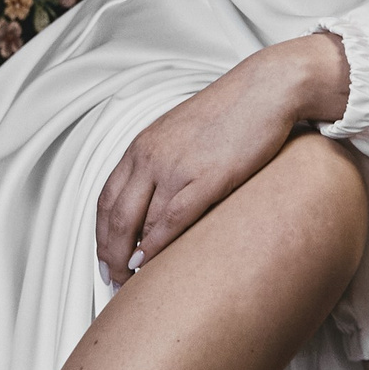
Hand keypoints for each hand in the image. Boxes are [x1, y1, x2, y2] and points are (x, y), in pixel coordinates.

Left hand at [95, 33, 349, 283]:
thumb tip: (157, 201)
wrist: (266, 89)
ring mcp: (176, 167)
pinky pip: (171, 220)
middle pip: (115, 216)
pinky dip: (156, 247)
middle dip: (110, 253)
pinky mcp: (206, 178)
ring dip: (131, 257)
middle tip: (114, 278)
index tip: (106, 257)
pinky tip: (152, 264)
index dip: (102, 234)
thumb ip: (163, 163)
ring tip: (133, 280)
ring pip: (138, 223)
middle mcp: (151, 156)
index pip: (107, 198)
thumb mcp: (183, 134)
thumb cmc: (232, 113)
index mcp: (143, 145)